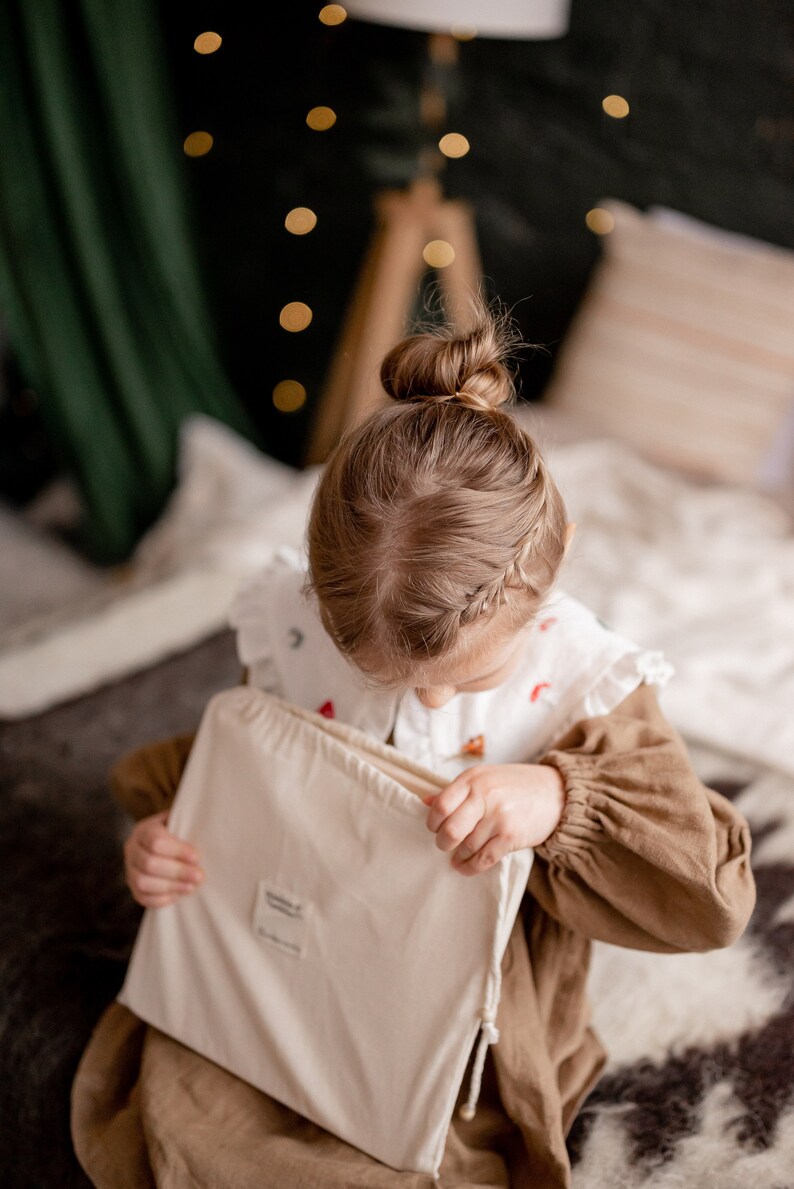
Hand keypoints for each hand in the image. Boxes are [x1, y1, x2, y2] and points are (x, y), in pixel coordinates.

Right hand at [123, 811, 203, 906]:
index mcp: (144, 830)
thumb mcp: (180, 821)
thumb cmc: (178, 833)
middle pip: (149, 863)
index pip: (155, 840)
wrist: (162, 846)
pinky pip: (141, 897)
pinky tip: (177, 896)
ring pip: (143, 882)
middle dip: (177, 871)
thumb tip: (207, 831)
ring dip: (170, 886)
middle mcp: (132, 849)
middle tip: (199, 876)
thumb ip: (188, 824)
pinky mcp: (132, 887)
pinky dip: (160, 899)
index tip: (197, 857)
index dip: (177, 850)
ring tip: (191, 887)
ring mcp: (129, 869)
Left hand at [425, 764, 564, 876]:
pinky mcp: (511, 836)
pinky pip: (484, 858)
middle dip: (442, 843)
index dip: (432, 821)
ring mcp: (499, 816)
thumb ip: (456, 790)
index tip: (434, 828)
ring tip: (457, 858)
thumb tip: (425, 802)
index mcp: (473, 779)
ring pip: (466, 847)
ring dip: (458, 857)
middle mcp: (485, 796)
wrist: (556, 792)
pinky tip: (466, 867)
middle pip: (450, 830)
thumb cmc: (516, 785)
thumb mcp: (485, 777)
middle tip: (444, 845)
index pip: (440, 805)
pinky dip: (471, 867)